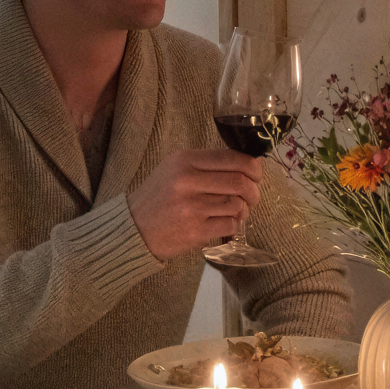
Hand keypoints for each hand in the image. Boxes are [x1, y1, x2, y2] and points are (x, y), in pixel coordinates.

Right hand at [128, 148, 264, 261]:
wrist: (132, 229)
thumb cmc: (157, 198)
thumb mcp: (173, 169)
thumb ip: (204, 165)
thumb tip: (245, 165)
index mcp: (184, 160)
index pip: (232, 158)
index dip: (253, 167)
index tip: (257, 175)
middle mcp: (187, 181)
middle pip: (240, 181)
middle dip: (253, 190)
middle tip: (252, 196)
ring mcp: (191, 207)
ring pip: (237, 204)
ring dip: (244, 209)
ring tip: (237, 211)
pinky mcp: (195, 231)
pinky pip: (230, 225)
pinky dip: (234, 225)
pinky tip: (225, 223)